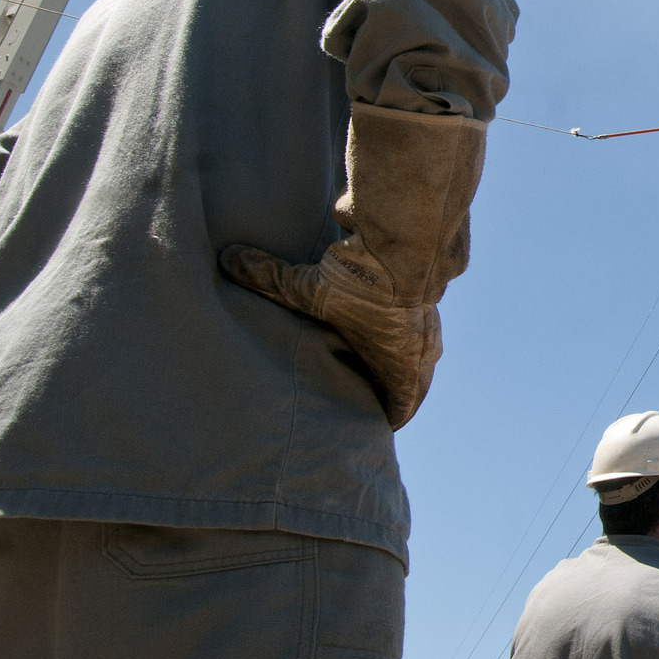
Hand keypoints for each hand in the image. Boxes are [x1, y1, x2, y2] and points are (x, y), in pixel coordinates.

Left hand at [221, 242, 439, 428]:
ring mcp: (431, 315)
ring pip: (418, 346)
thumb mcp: (306, 287)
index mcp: (401, 362)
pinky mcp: (431, 285)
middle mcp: (423, 344)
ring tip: (368, 352)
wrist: (411, 231)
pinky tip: (381, 303)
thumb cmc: (364, 280)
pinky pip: (418, 313)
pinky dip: (401, 316)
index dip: (383, 418)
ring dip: (397, 351)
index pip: (401, 406)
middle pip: (411, 379)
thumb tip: (227, 261)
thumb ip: (269, 279)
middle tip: (357, 392)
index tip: (364, 427)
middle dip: (385, 387)